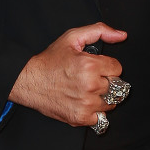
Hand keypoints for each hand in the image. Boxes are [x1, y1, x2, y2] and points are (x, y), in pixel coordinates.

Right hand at [9, 22, 126, 126]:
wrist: (29, 81)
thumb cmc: (49, 61)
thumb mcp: (72, 38)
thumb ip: (99, 31)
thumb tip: (121, 35)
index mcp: (90, 66)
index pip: (118, 68)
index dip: (107, 66)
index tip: (96, 67)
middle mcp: (90, 86)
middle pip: (116, 86)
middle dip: (106, 81)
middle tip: (90, 79)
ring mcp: (86, 104)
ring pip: (111, 103)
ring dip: (102, 98)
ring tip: (86, 91)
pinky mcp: (80, 118)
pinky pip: (101, 117)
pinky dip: (94, 112)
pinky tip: (83, 103)